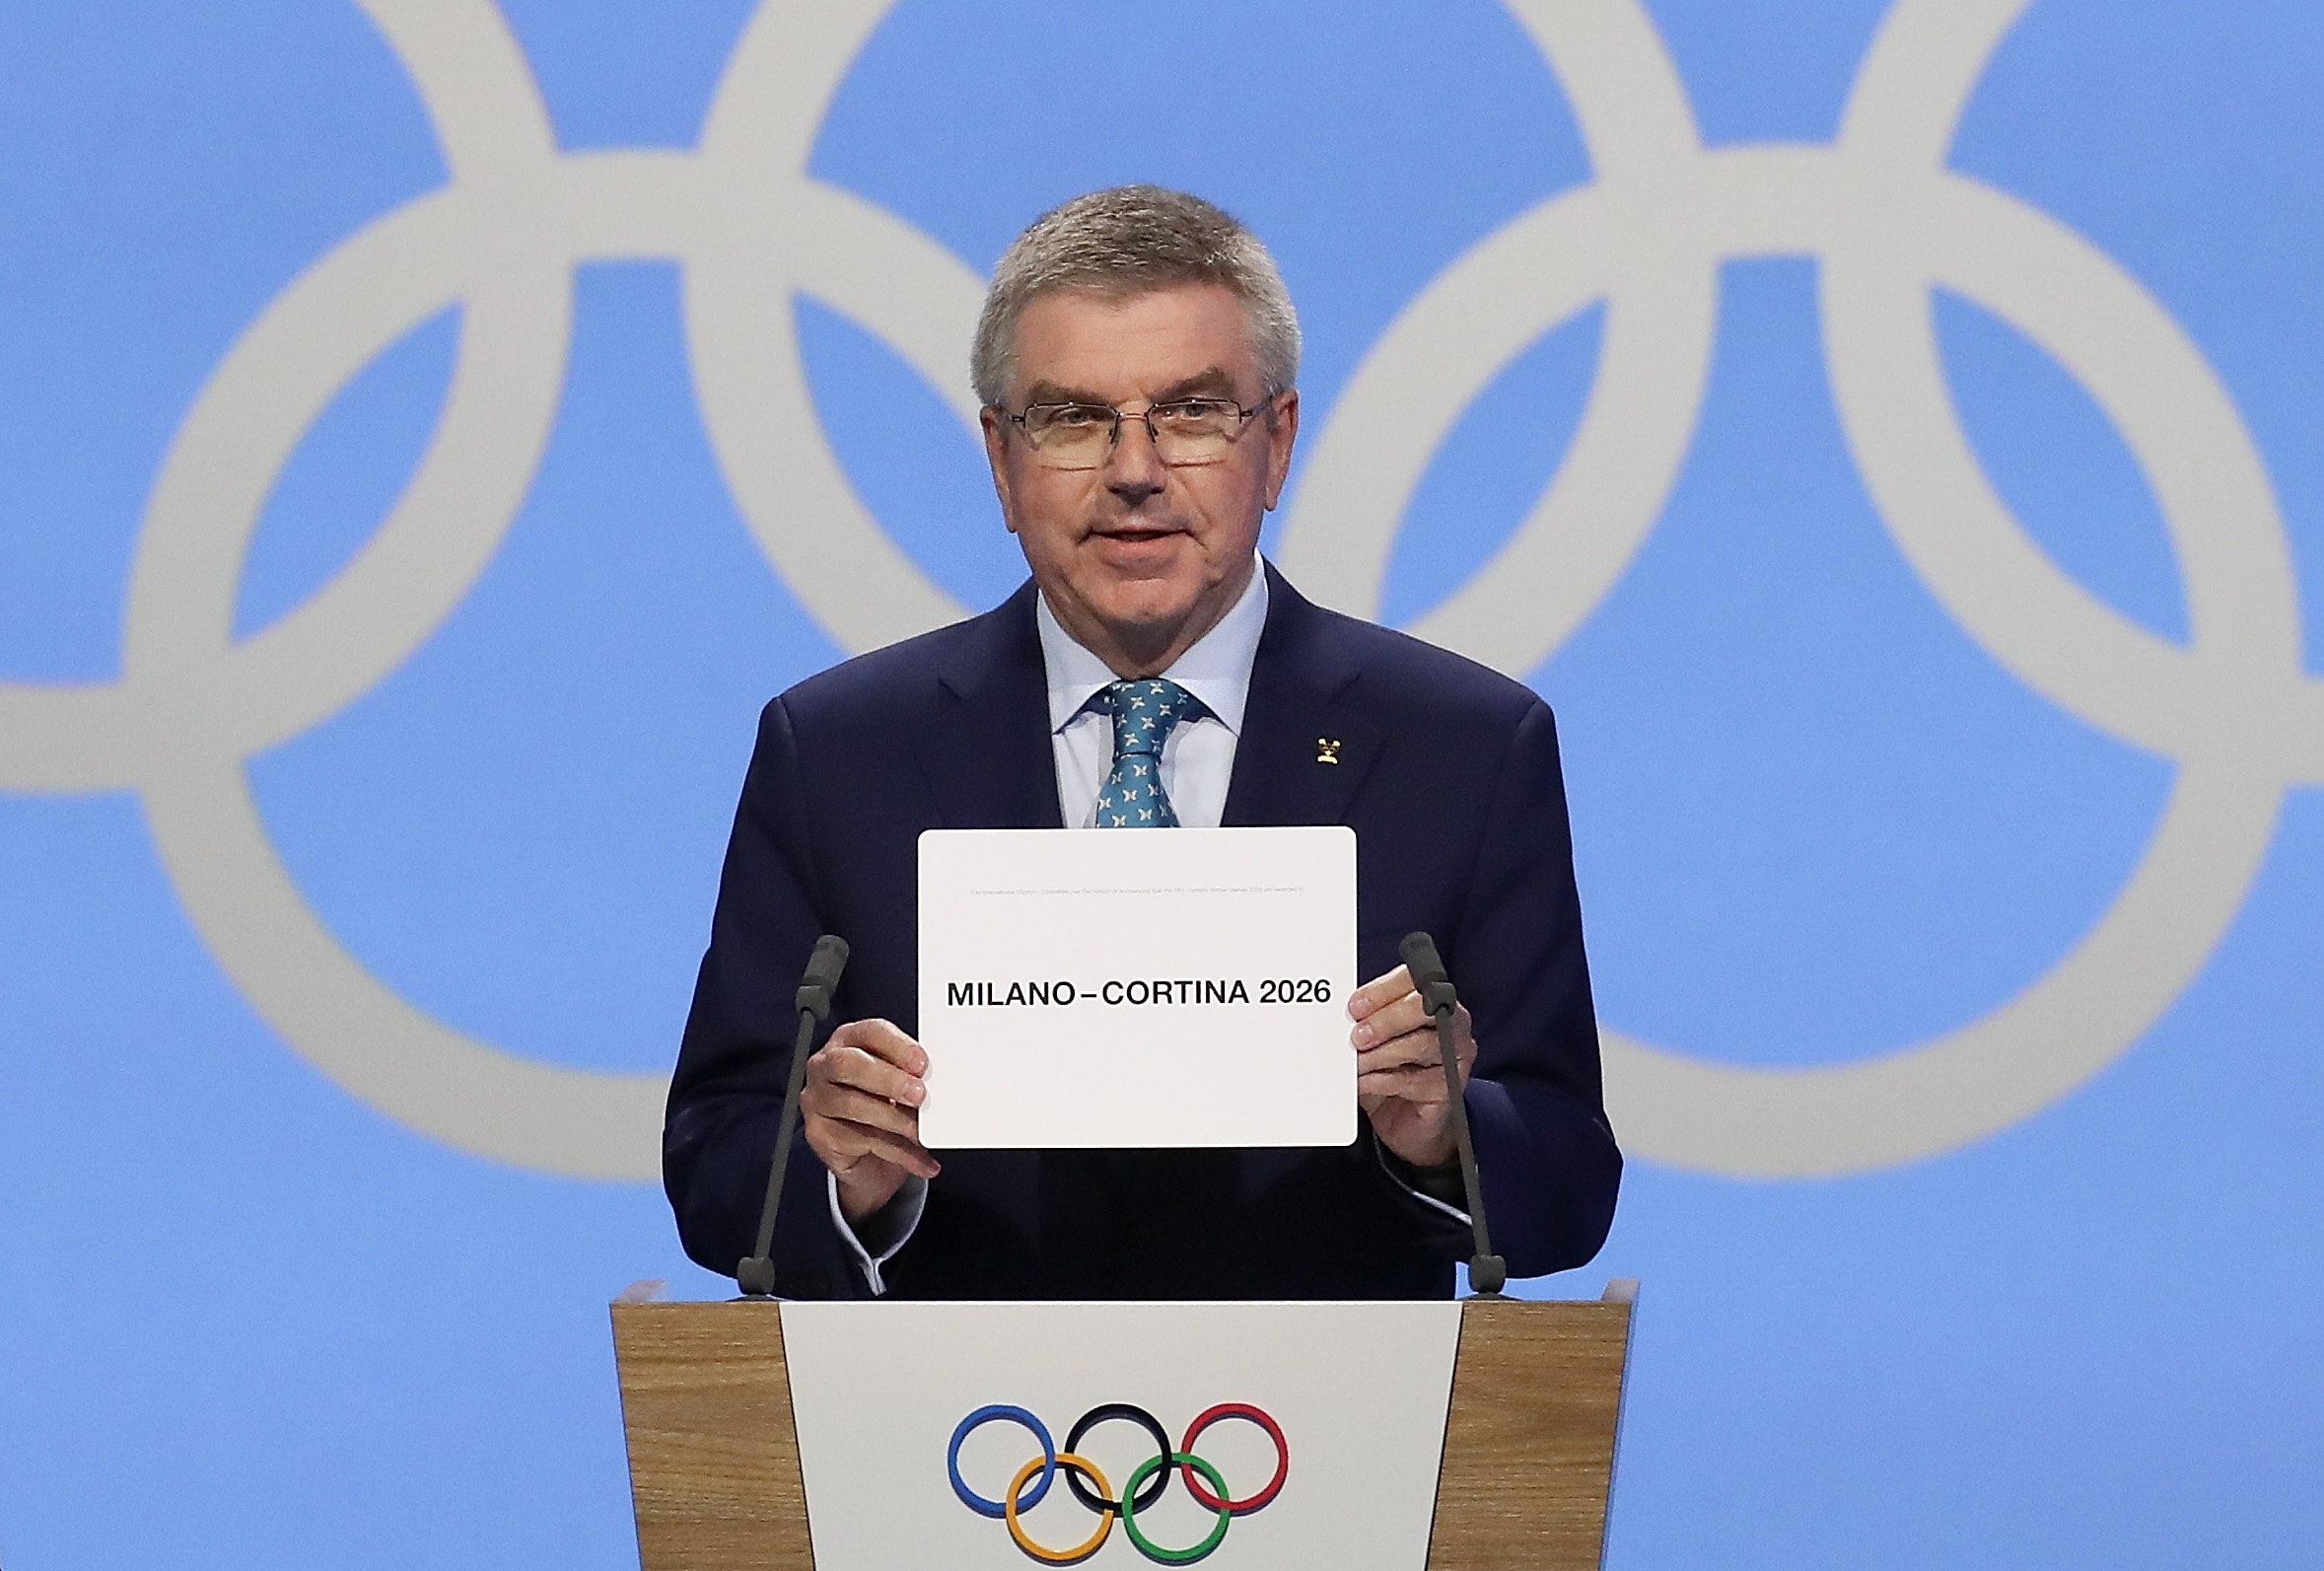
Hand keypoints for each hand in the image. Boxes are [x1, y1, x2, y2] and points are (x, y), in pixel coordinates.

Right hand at [799, 1018, 940, 1221]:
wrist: (868, 1158)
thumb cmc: (883, 1106)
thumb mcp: (897, 1084)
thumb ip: (910, 1075)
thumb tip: (937, 1082)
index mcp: (848, 1041)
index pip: (869, 1032)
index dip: (897, 1046)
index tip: (922, 1064)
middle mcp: (825, 1066)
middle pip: (849, 1065)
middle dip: (888, 1079)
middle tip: (919, 1095)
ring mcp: (817, 1100)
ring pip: (854, 1105)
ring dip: (895, 1120)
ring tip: (921, 1131)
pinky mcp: (819, 1134)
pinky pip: (863, 1141)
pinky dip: (900, 1153)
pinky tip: (922, 1160)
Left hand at [1347, 964, 1475, 1169]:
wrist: (1405, 1120)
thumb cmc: (1391, 1071)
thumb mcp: (1375, 1040)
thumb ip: (1366, 1021)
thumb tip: (1343, 1016)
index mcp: (1432, 1000)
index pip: (1414, 981)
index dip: (1382, 991)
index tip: (1355, 1007)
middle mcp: (1451, 1023)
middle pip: (1425, 1008)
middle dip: (1387, 1019)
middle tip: (1358, 1036)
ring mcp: (1455, 1056)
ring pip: (1421, 1045)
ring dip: (1380, 1054)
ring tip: (1356, 1063)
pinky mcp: (1450, 1089)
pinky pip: (1415, 1081)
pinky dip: (1383, 1081)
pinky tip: (1365, 1082)